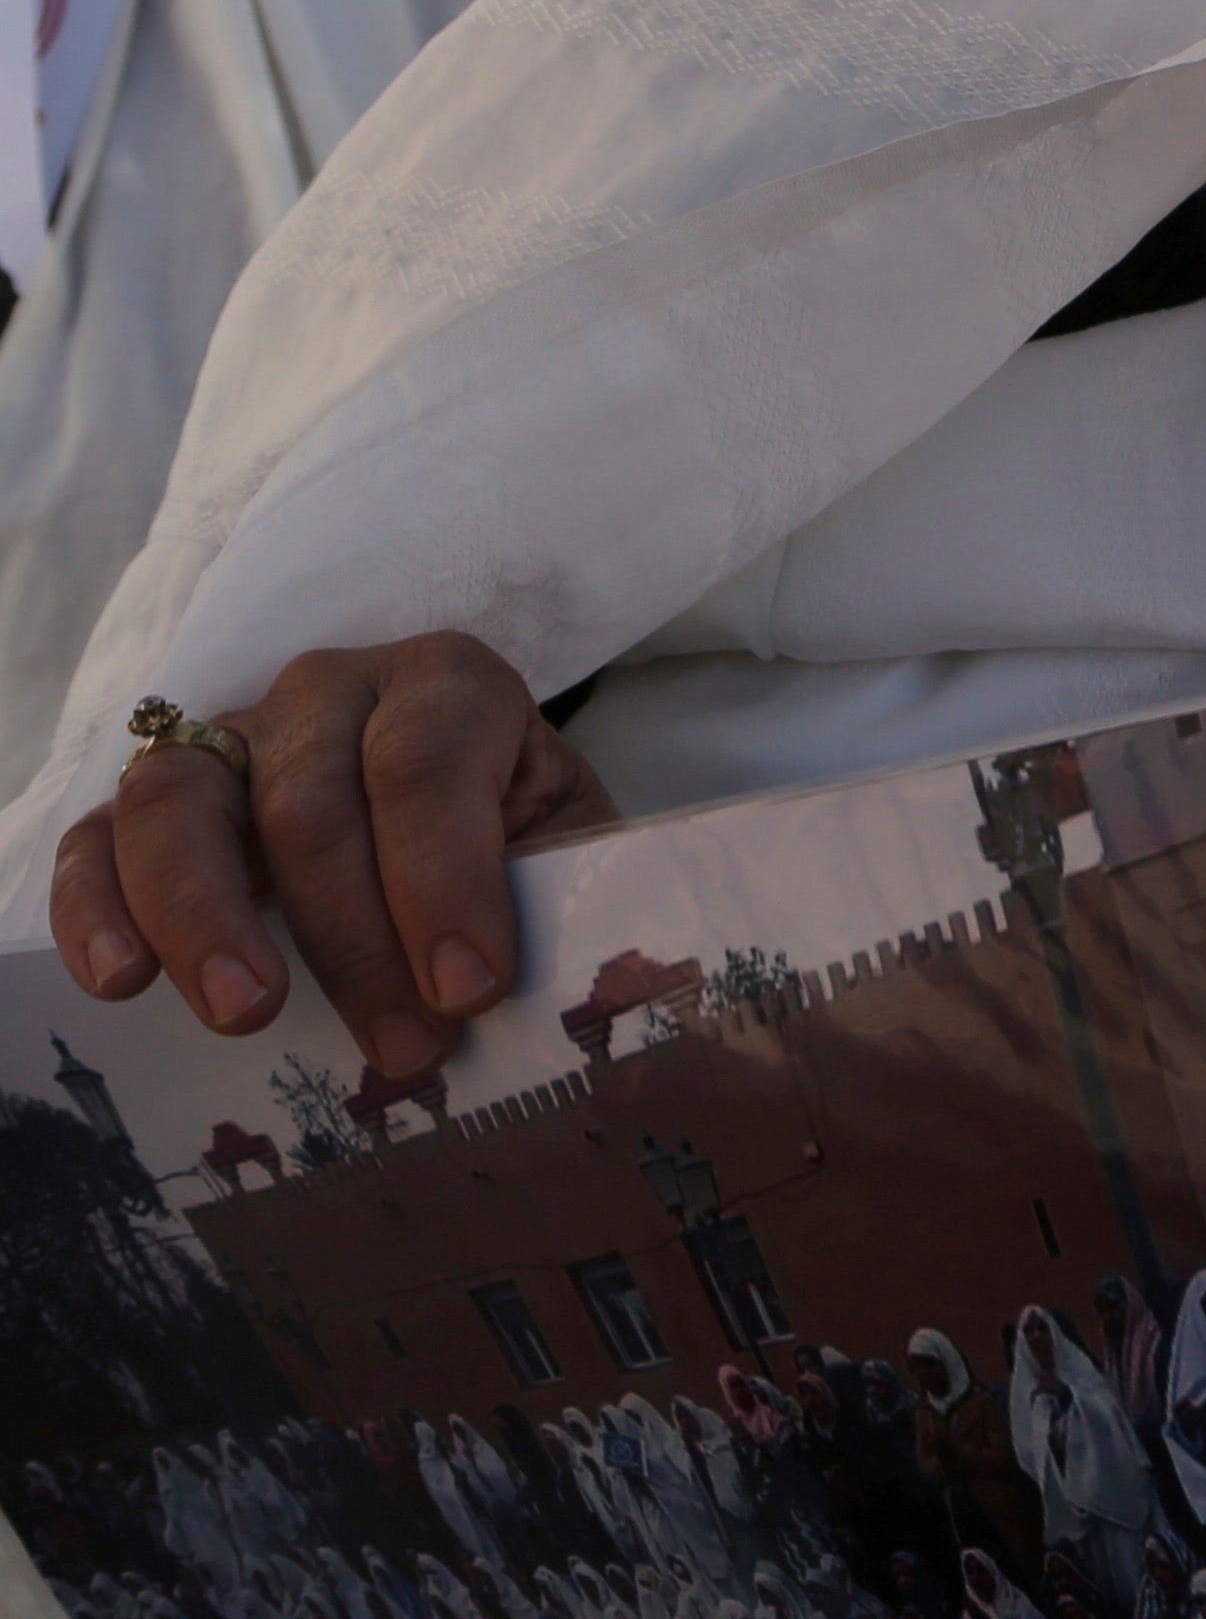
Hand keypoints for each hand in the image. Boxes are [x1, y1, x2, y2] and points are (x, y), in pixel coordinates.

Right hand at [49, 638, 615, 1085]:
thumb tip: (581, 987)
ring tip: (248, 1014)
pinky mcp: (157, 801)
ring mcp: (230, 737)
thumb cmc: (519, 842)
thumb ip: (566, 894)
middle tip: (406, 1047)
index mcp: (448, 683)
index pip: (428, 763)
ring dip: (210, 919)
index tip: (471, 987)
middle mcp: (330, 689)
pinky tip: (121, 983)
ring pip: (183, 806)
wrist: (453, 821)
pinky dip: (98, 909)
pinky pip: (100, 842)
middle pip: (311, 804)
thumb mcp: (565, 848)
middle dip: (358, 941)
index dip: (445, 879)